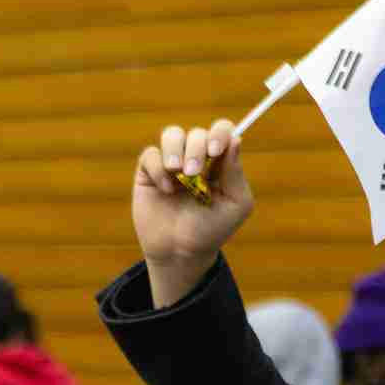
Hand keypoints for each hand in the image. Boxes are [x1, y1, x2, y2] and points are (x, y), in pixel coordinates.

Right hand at [132, 120, 254, 306]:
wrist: (181, 253)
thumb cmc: (211, 230)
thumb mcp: (235, 205)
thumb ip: (235, 173)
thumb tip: (235, 139)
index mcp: (220, 161)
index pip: (222, 131)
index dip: (219, 133)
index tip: (216, 150)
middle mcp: (196, 157)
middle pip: (197, 133)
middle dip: (196, 149)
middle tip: (193, 173)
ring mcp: (172, 163)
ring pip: (172, 135)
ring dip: (175, 149)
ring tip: (177, 172)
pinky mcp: (149, 172)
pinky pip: (151, 155)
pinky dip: (158, 168)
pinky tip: (165, 190)